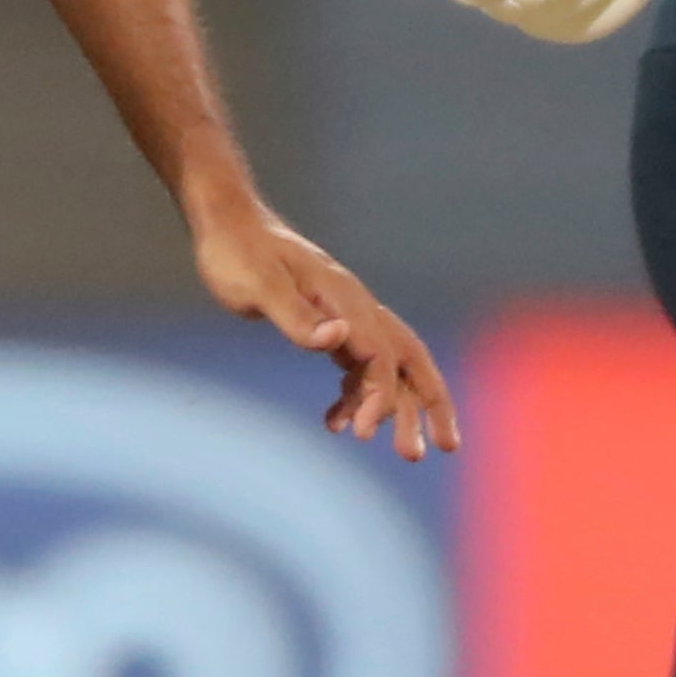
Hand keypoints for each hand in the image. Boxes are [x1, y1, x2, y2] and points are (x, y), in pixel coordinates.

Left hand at [190, 197, 461, 456]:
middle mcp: (356, 307)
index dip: (379, 395)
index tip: (363, 433)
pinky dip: (357, 397)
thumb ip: (296, 316)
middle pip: (411, 359)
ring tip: (408, 452)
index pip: (379, 355)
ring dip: (401, 408)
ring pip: (390, 366)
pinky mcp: (331, 322)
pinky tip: (335, 422)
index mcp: (345, 299)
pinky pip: (359, 366)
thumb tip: (339, 339)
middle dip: (432, 404)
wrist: (229, 224)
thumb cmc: (238, 253)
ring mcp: (347, 315)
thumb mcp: (258, 285)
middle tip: (446, 448)